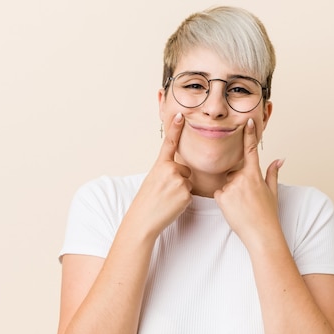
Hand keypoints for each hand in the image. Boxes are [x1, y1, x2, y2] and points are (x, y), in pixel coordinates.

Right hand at [127, 113, 191, 237]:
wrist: (143, 219)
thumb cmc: (146, 202)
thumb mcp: (152, 179)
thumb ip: (165, 170)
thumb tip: (179, 170)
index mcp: (160, 165)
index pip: (169, 143)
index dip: (175, 128)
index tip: (181, 114)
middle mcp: (170, 170)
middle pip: (185, 170)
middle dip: (180, 180)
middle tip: (165, 192)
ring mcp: (179, 181)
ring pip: (188, 183)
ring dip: (181, 191)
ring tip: (167, 199)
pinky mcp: (186, 194)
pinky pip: (190, 195)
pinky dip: (183, 201)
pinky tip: (172, 205)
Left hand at [214, 118, 283, 243]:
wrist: (261, 233)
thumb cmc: (268, 214)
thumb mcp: (273, 191)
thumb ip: (273, 173)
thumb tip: (280, 158)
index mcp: (255, 174)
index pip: (251, 150)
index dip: (249, 135)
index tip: (247, 121)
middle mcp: (242, 177)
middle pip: (234, 173)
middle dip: (237, 183)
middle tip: (247, 200)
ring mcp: (231, 186)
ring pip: (226, 184)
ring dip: (231, 193)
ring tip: (241, 206)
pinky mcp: (221, 196)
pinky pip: (219, 194)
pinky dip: (224, 200)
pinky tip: (233, 209)